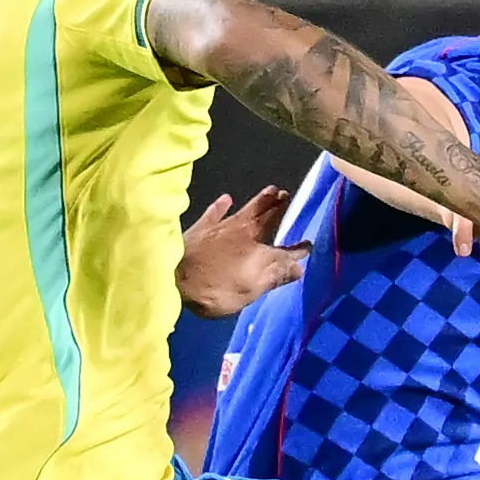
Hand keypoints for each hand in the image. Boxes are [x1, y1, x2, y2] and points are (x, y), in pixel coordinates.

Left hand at [176, 188, 301, 316]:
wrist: (170, 276)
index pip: (283, 250)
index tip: (308, 245)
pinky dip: (221, 206)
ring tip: (271, 189)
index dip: (296, 249)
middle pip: (264, 218)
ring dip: (259, 201)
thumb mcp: (249, 289)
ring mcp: (219, 228)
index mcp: (257, 250)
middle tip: (287, 195)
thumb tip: (300, 267)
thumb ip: (274, 276)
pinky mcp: (199, 228)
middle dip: (278, 208)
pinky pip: (214, 213)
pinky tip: (226, 198)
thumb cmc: (214, 288)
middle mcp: (242, 233)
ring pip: (245, 210)